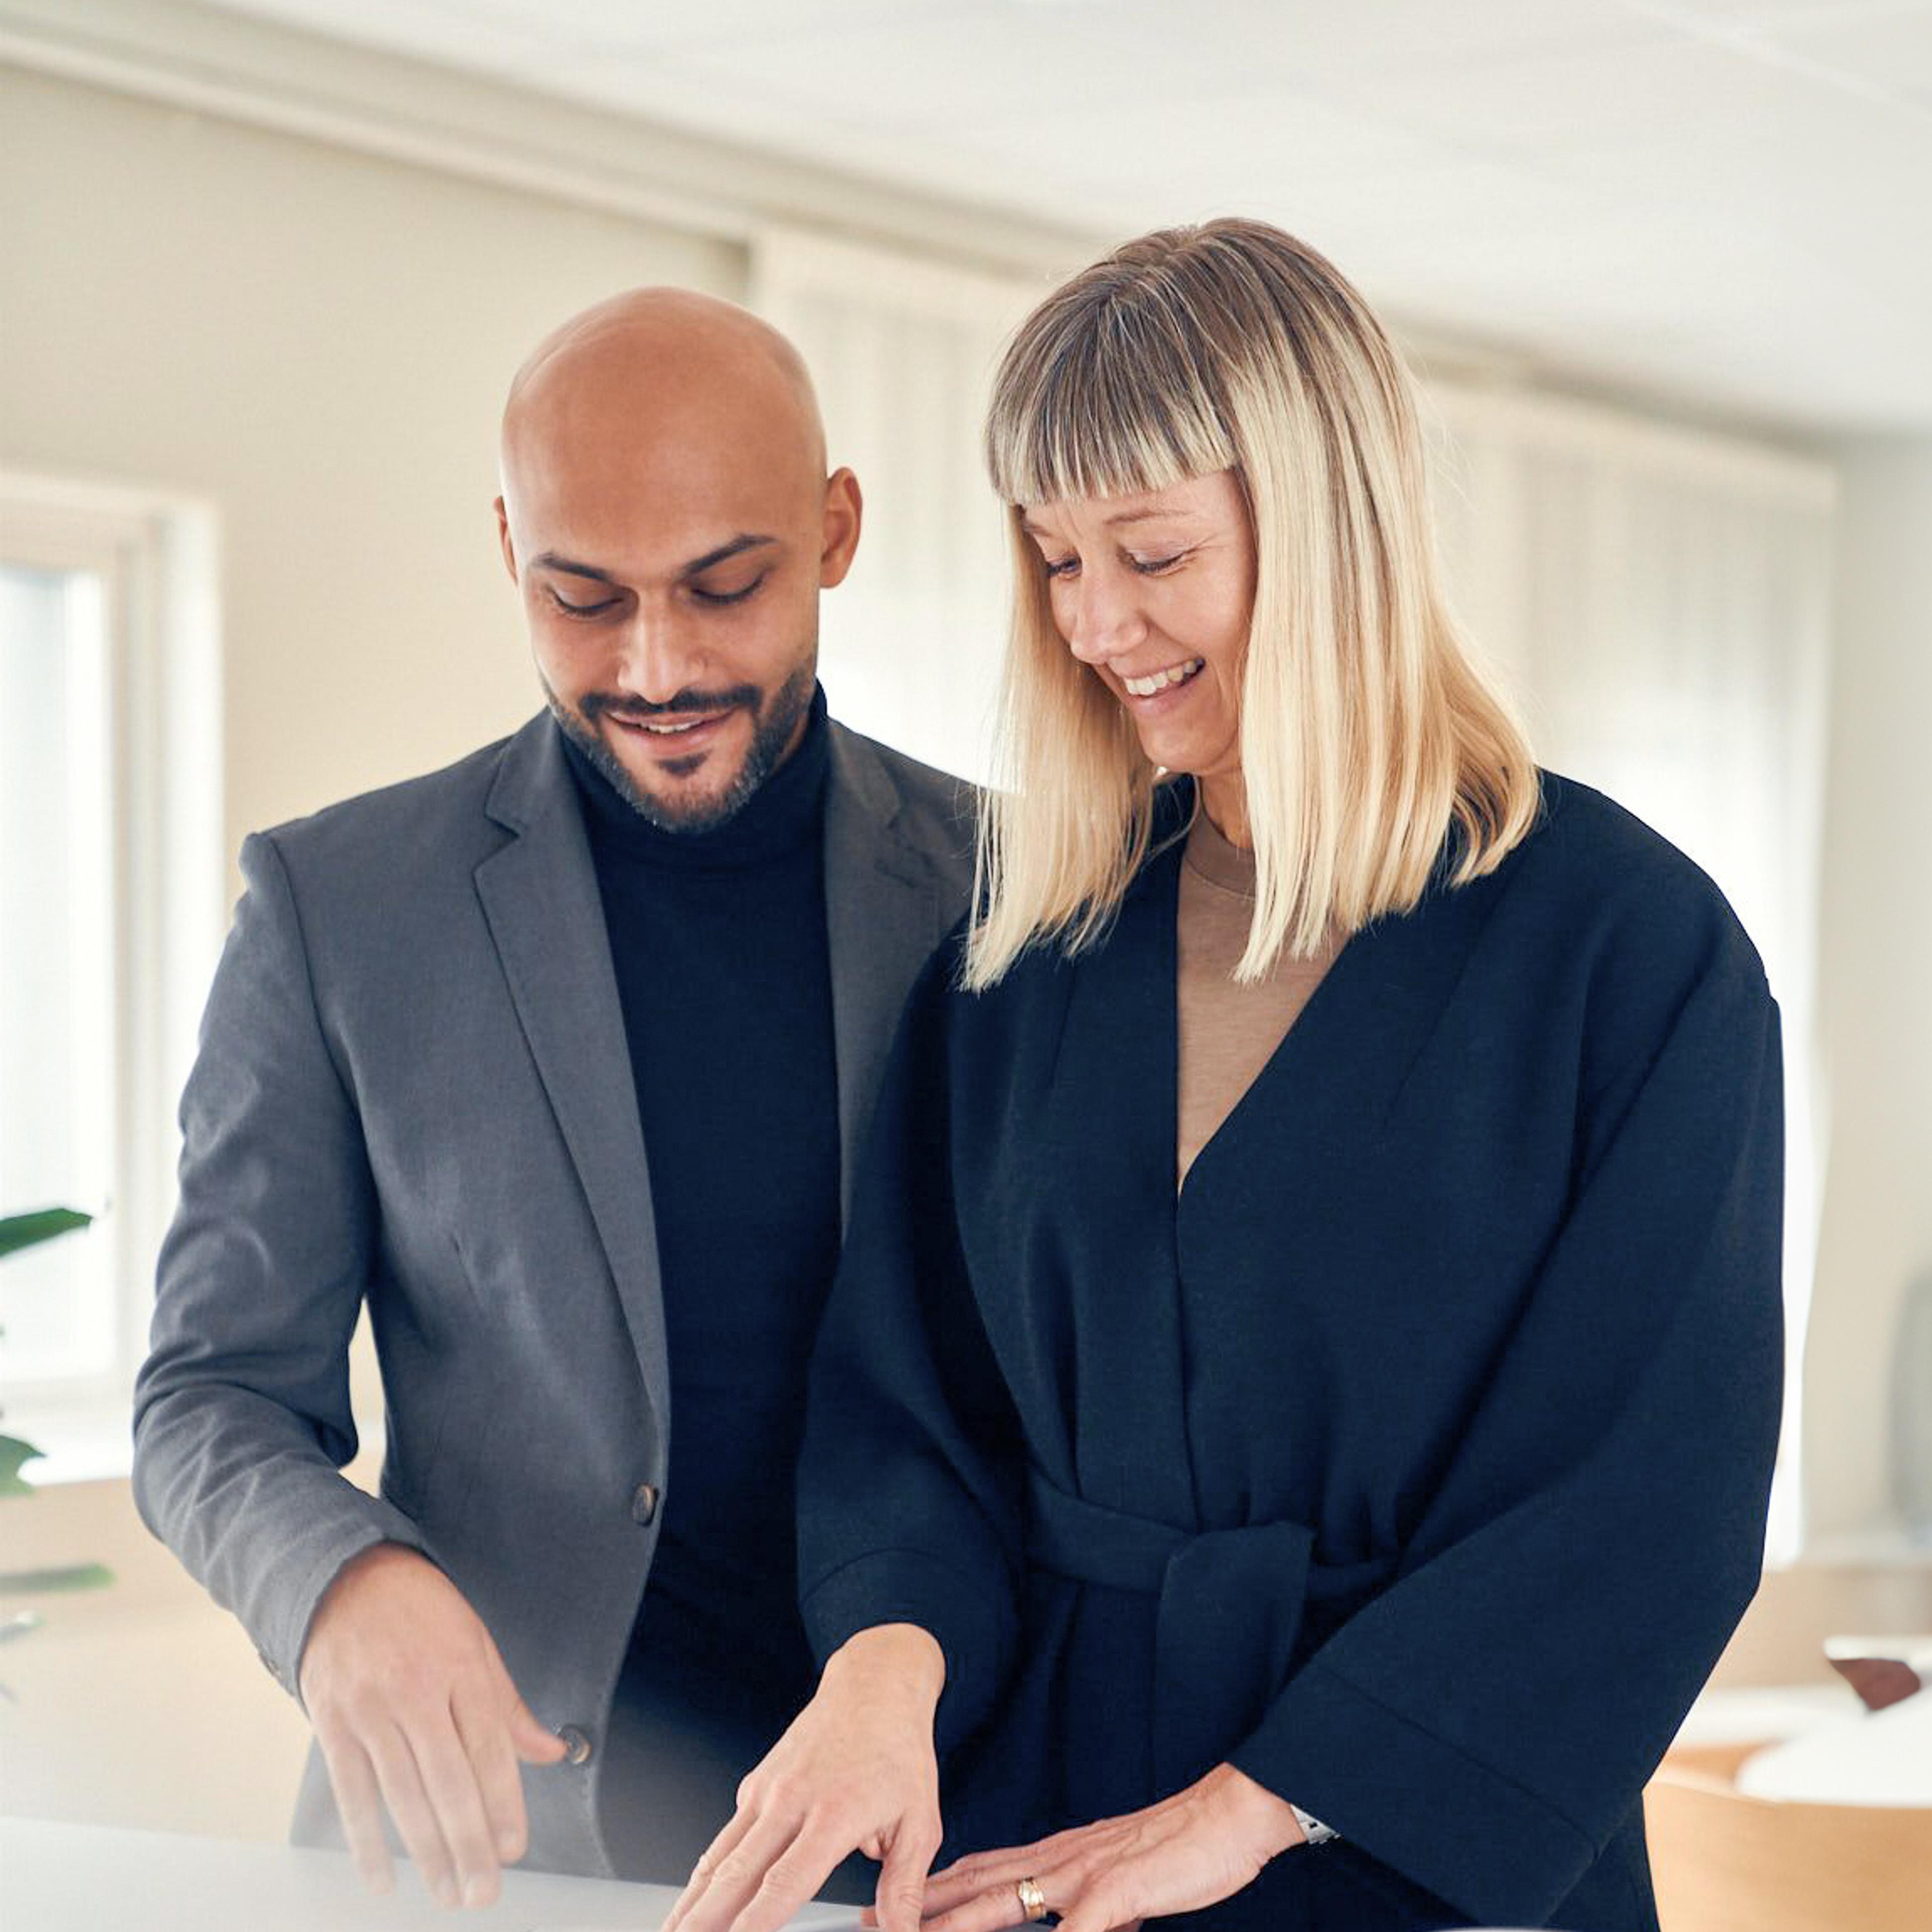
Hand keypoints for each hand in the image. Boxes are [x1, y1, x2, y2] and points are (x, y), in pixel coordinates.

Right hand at [297, 1541, 567, 1907]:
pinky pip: (352, 1793)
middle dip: (469, 1845)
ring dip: (426, 1854)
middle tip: (482, 1892)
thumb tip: (551, 1752)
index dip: (504, 1804)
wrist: (347, 1576)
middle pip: (449, 1782)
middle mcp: (416, 1691)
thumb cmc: (421, 1611)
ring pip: (403, 1796)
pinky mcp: (333, 1723)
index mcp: (461, 1668)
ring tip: (445, 1893)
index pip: (490, 1749)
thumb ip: (509, 1706)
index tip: (514, 1849)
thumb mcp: (476, 1642)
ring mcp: (371, 1709)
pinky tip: (382, 1878)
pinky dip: (366, 1841)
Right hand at [663, 1623, 947, 1931]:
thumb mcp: (920, 1821)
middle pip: (738, 1873)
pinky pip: (728, 1834)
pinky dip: (707, 1869)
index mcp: (835, 1814)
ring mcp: (769, 1788)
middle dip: (704, 1918)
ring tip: (671, 1931)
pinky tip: (697, 1898)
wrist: (875, 1685)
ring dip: (692, 1898)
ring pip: (720, 1854)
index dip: (757, 1920)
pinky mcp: (757, 1782)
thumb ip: (904, 1886)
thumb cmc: (899, 1753)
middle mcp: (793, 1799)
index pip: (786, 1880)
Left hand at [913, 1764, 1305, 1931]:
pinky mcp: (1115, 1894)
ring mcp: (1084, 1876)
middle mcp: (1060, 1862)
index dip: (935, 1891)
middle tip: (873, 1923)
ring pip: (1002, 1905)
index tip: (896, 1905)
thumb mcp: (1122, 1883)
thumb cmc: (1181, 1847)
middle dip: (922, 1910)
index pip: (982, 1873)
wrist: (1229, 1815)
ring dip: (956, 1926)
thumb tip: (1075, 1928)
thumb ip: (1091, 1906)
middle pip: (975, 1888)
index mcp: (1060, 1857)